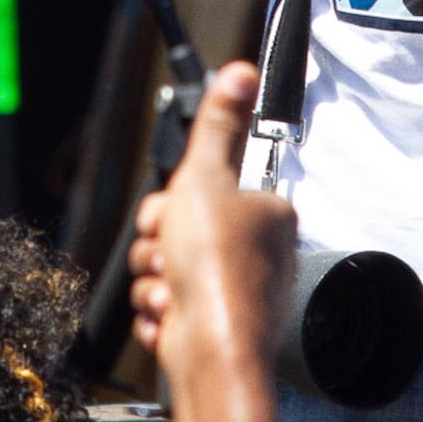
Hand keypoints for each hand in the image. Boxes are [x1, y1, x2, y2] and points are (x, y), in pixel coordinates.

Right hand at [126, 64, 293, 391]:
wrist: (212, 349)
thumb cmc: (216, 267)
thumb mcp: (206, 177)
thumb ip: (218, 124)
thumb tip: (241, 72)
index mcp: (267, 214)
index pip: (203, 190)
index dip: (174, 200)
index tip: (173, 212)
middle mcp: (258, 253)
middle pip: (180, 231)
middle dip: (160, 244)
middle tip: (168, 251)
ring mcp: (237, 294)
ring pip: (168, 271)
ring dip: (156, 280)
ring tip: (171, 289)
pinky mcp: (214, 327)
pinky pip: (168, 309)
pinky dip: (161, 313)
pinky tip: (172, 316)